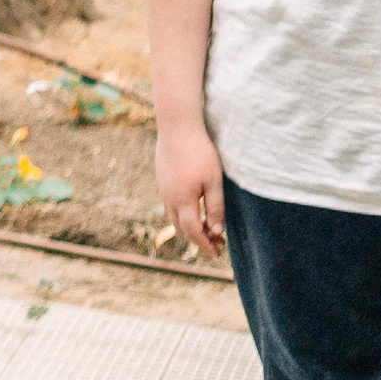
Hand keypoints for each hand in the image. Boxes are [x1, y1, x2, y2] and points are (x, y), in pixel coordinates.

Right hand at [156, 120, 225, 257]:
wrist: (176, 127)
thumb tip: (216, 231)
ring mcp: (163, 190)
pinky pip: (170, 207)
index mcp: (183, 201)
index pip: (194, 232)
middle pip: (181, 229)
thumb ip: (215, 207)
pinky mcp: (161, 181)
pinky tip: (194, 210)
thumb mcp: (214, 181)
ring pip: (173, 219)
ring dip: (189, 228)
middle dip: (199, 240)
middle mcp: (169, 199)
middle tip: (217, 243)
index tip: (219, 252)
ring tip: (207, 229)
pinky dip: (182, 216)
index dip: (206, 245)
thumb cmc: (199, 152)